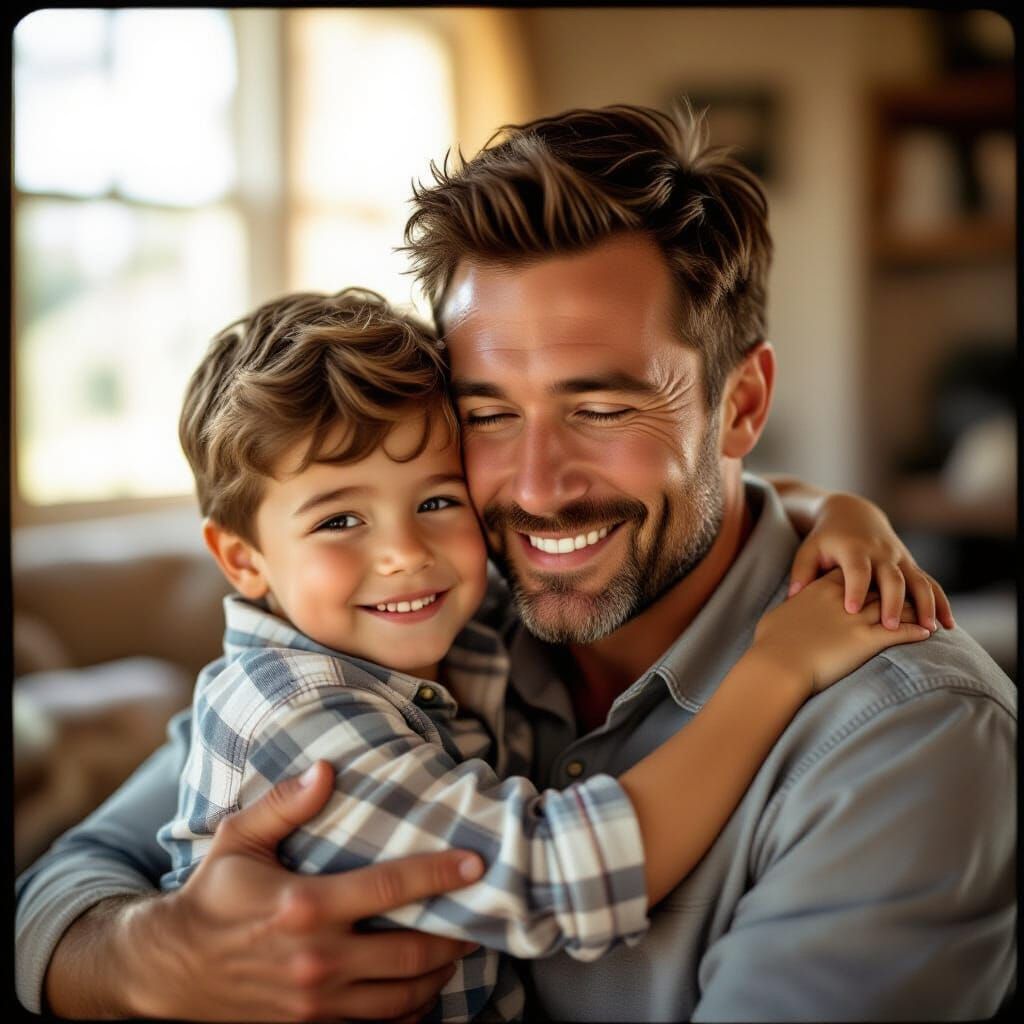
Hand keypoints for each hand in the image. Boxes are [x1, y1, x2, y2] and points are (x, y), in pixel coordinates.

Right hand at [120, 762, 482, 1021]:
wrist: (168, 973)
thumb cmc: (211, 898)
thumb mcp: (238, 840)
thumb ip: (285, 804)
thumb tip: (327, 769)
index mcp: (305, 905)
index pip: (391, 887)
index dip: (441, 874)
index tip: (476, 864)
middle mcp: (317, 959)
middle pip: (411, 953)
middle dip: (453, 937)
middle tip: (475, 919)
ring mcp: (315, 1004)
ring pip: (401, 999)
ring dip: (437, 977)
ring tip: (454, 954)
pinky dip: (407, 1014)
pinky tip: (418, 993)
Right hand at [754, 570, 931, 696]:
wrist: (778, 663)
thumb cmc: (770, 642)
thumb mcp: (777, 617)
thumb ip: (790, 609)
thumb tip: (788, 610)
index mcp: (821, 590)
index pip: (851, 576)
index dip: (865, 578)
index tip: (874, 580)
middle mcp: (844, 599)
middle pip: (876, 588)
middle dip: (894, 591)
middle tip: (909, 594)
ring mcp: (857, 619)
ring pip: (893, 607)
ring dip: (913, 610)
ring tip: (926, 614)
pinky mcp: (866, 640)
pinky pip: (898, 632)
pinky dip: (915, 631)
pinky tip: (927, 633)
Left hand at [786, 492, 953, 631]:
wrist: (853, 513)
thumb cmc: (825, 538)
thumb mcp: (809, 550)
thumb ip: (802, 572)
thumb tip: (792, 598)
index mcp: (853, 549)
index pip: (855, 569)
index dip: (854, 588)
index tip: (851, 610)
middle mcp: (880, 553)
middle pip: (891, 577)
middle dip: (892, 601)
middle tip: (890, 627)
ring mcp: (899, 558)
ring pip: (918, 580)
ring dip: (926, 604)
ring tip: (930, 629)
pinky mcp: (910, 565)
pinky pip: (930, 583)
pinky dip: (941, 602)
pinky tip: (948, 625)